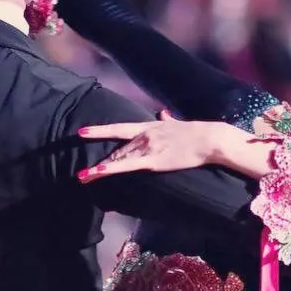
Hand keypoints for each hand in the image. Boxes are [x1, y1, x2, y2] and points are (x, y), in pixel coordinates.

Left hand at [77, 112, 273, 180]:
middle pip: (117, 150)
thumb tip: (163, 112)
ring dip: (99, 170)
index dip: (99, 131)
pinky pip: (126, 166)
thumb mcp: (177, 123)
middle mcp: (144, 136)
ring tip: (83, 178)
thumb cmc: (197, 133)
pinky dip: (109, 169)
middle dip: (99, 160)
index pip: (119, 129)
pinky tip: (96, 172)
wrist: (209, 138)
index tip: (82, 132)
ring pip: (118, 159)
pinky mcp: (152, 161)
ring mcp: (147, 148)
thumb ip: (167, 119)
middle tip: (81, 172)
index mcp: (149, 127)